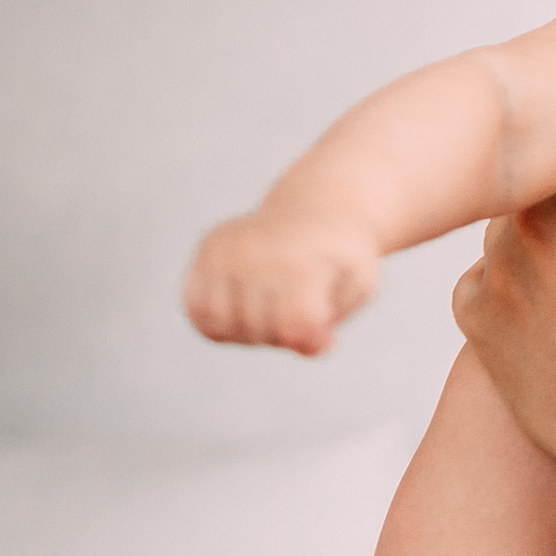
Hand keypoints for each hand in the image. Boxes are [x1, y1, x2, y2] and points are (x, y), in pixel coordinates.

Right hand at [184, 212, 380, 355]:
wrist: (318, 208)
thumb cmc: (339, 257)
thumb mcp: (358, 286)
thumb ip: (334, 320)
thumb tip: (305, 347)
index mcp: (301, 263)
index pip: (293, 326)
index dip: (311, 341)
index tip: (326, 330)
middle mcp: (257, 254)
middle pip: (258, 333)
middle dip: (282, 336)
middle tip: (299, 309)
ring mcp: (227, 251)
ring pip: (221, 327)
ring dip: (248, 333)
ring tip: (271, 310)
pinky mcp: (209, 249)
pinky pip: (198, 311)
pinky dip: (217, 321)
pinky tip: (244, 307)